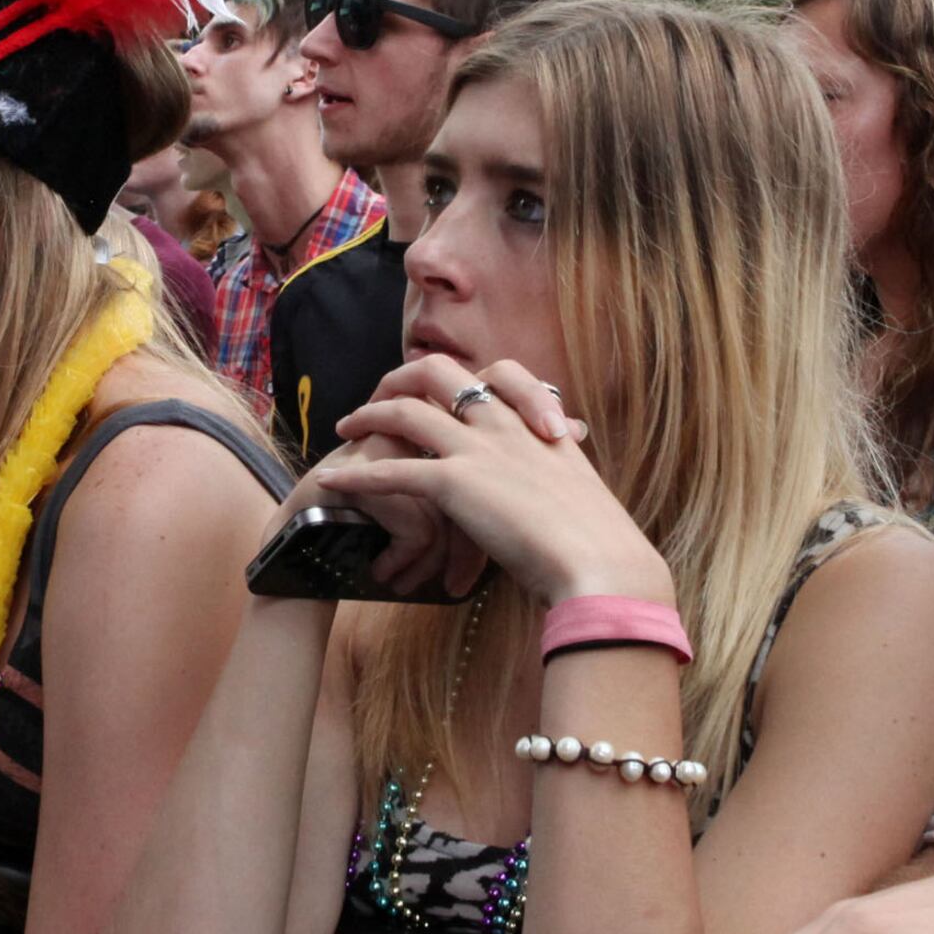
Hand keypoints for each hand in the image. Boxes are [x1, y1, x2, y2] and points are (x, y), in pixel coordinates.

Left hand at [317, 355, 649, 606]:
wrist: (601, 562)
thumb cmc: (601, 539)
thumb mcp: (584, 488)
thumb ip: (563, 468)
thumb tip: (568, 462)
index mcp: (540, 422)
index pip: (501, 372)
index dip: (470, 376)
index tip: (451, 390)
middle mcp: (505, 424)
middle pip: (441, 371)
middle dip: (404, 376)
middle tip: (383, 394)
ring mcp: (477, 449)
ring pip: (406, 411)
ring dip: (369, 415)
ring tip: (347, 427)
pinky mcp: (453, 484)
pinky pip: (390, 471)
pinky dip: (356, 475)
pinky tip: (332, 481)